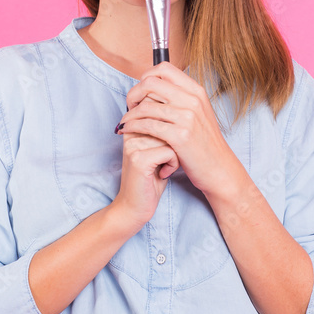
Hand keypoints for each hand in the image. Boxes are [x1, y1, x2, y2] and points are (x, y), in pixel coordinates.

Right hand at [110, 97, 178, 229]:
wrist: (136, 206)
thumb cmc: (152, 176)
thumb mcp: (158, 147)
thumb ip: (163, 127)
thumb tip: (182, 108)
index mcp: (134, 124)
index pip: (159, 108)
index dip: (171, 127)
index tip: (166, 147)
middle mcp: (131, 130)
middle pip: (167, 121)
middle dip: (175, 140)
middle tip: (166, 157)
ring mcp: (133, 144)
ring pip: (171, 136)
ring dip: (176, 154)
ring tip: (164, 166)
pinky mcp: (139, 159)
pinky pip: (170, 151)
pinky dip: (173, 164)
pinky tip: (163, 173)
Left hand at [117, 62, 241, 197]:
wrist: (219, 168)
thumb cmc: (204, 142)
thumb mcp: (198, 112)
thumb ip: (180, 98)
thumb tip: (153, 87)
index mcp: (196, 91)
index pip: (164, 69)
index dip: (146, 76)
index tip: (140, 91)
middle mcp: (193, 100)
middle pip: (150, 83)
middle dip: (133, 94)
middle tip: (129, 106)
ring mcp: (187, 117)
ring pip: (145, 106)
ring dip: (129, 114)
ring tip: (124, 122)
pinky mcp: (180, 136)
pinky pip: (147, 125)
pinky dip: (133, 126)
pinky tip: (128, 130)